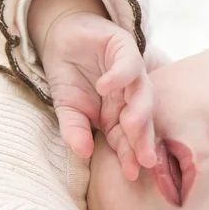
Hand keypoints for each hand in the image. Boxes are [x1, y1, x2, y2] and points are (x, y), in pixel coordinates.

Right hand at [40, 11, 156, 179]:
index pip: (128, 139)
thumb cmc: (69, 76)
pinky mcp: (125, 48)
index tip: (131, 173)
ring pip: (143, 93)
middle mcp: (130, 96)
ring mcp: (131, 73)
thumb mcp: (67, 108)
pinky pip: (128, 65)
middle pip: (142, 120)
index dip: (130, 154)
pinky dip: (118, 75)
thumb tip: (83, 152)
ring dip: (138, 111)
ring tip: (131, 127)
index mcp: (119, 114)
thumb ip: (74, 130)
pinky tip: (105, 86)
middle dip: (144, 140)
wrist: (62, 36)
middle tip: (146, 159)